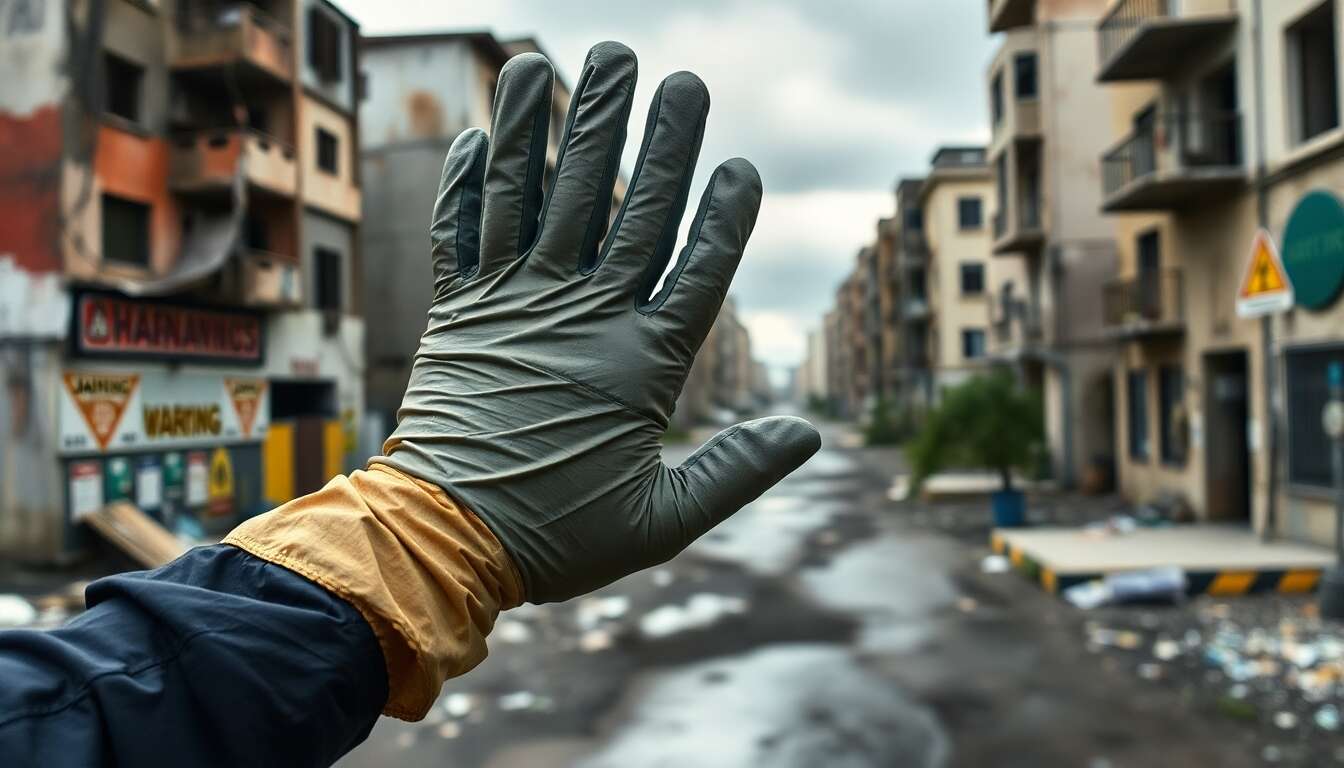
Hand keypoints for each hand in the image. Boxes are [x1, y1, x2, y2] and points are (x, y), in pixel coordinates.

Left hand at [375, 42, 819, 603]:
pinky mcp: (458, 311)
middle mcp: (578, 317)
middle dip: (655, 140)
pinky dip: (466, 180)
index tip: (740, 163)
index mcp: (639, 363)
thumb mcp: (662, 520)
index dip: (723, 215)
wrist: (443, 542)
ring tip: (571, 60)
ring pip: (541, 197)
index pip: (696, 270)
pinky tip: (475, 131)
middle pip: (628, 211)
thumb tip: (811, 436)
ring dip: (558, 125)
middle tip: (677, 76)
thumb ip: (736, 472)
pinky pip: (460, 230)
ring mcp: (513, 306)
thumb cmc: (556, 535)